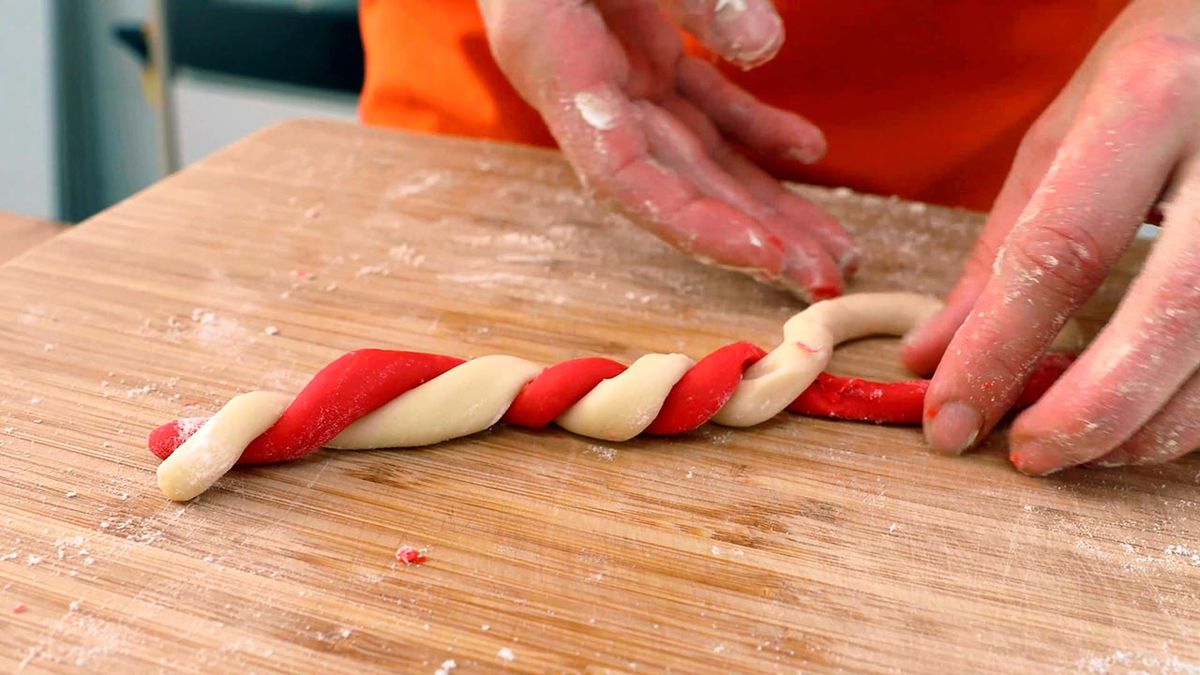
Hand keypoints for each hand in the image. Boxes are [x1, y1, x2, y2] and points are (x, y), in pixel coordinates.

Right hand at [478, 0, 860, 300]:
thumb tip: (767, 47)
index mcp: (556, 62)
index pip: (622, 174)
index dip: (692, 223)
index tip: (765, 256)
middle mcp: (587, 89)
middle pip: (675, 183)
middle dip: (754, 235)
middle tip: (829, 278)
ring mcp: (619, 76)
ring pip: (699, 156)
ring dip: (767, 201)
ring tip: (834, 247)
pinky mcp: (644, 56)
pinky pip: (704, 106)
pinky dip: (756, 128)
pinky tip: (808, 150)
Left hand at [903, 0, 1199, 473]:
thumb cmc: (1163, 64)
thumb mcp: (1069, 128)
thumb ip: (1002, 243)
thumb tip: (931, 352)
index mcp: (1150, 101)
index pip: (1059, 250)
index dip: (997, 350)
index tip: (948, 419)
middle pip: (1174, 312)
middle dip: (1091, 409)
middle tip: (1026, 455)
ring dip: (1151, 422)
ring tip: (1078, 445)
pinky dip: (1196, 403)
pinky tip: (1149, 412)